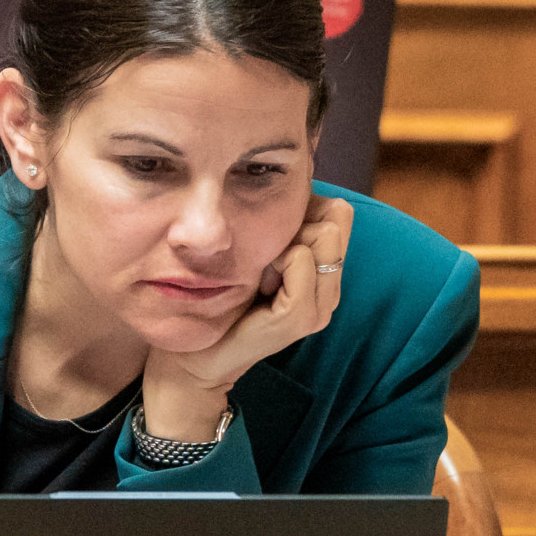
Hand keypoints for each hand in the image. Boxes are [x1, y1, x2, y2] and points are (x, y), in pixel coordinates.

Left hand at [142, 193, 352, 439]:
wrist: (196, 355)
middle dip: (294, 226)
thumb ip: (283, 225)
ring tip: (260, 275)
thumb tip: (294, 180)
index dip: (304, 210)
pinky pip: (300, 259)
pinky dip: (274, 260)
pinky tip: (257, 284)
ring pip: (324, 235)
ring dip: (283, 243)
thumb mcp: (257, 253)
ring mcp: (320, 307)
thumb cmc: (222, 297)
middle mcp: (331, 291)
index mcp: (326, 274)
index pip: (340, 213)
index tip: (270, 238)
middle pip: (335, 220)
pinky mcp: (299, 318)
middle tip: (263, 262)